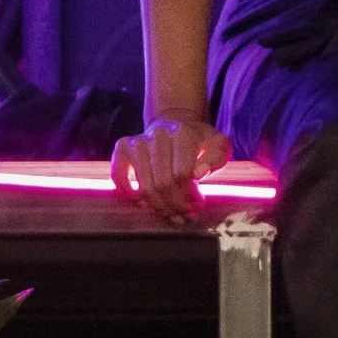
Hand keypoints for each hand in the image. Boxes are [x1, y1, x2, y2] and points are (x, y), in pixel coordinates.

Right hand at [110, 115, 232, 222]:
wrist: (176, 124)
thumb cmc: (200, 141)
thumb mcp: (218, 146)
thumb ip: (215, 158)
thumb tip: (198, 173)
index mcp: (183, 133)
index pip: (182, 174)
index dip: (190, 195)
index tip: (198, 204)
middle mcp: (158, 134)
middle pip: (163, 183)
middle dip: (175, 205)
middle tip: (185, 213)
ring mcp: (138, 141)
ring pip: (144, 187)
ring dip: (158, 206)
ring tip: (170, 212)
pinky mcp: (123, 147)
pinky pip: (119, 177)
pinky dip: (130, 194)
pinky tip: (144, 202)